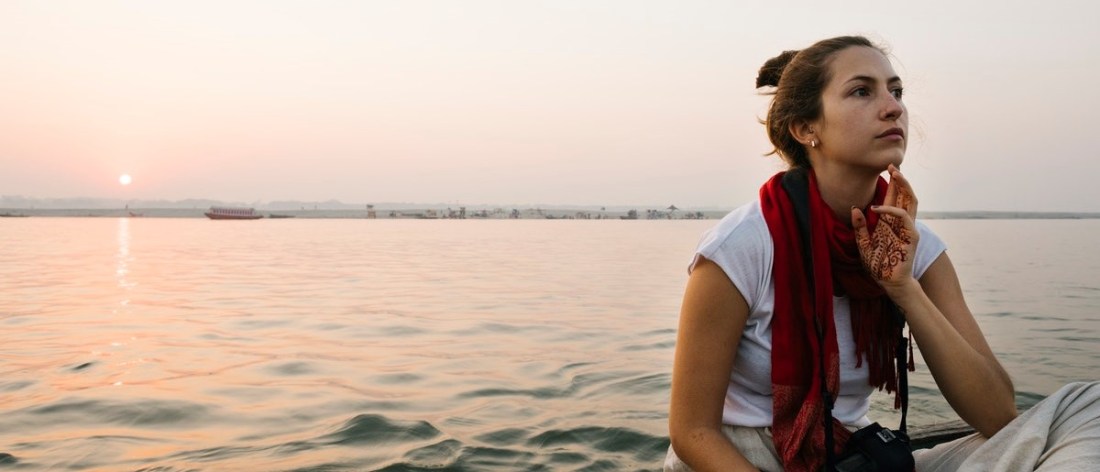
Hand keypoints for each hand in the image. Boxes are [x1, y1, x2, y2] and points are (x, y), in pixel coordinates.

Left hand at [851, 165, 919, 291]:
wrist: (889, 282)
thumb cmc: (878, 264)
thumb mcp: (863, 243)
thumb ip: (860, 227)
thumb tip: (854, 208)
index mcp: (890, 223)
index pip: (894, 198)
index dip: (892, 184)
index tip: (886, 169)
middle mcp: (901, 223)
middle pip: (905, 196)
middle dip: (900, 180)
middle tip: (891, 166)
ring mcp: (908, 229)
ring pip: (911, 202)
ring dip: (904, 187)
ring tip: (895, 174)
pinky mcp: (911, 237)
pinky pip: (904, 218)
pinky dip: (891, 210)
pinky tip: (876, 208)